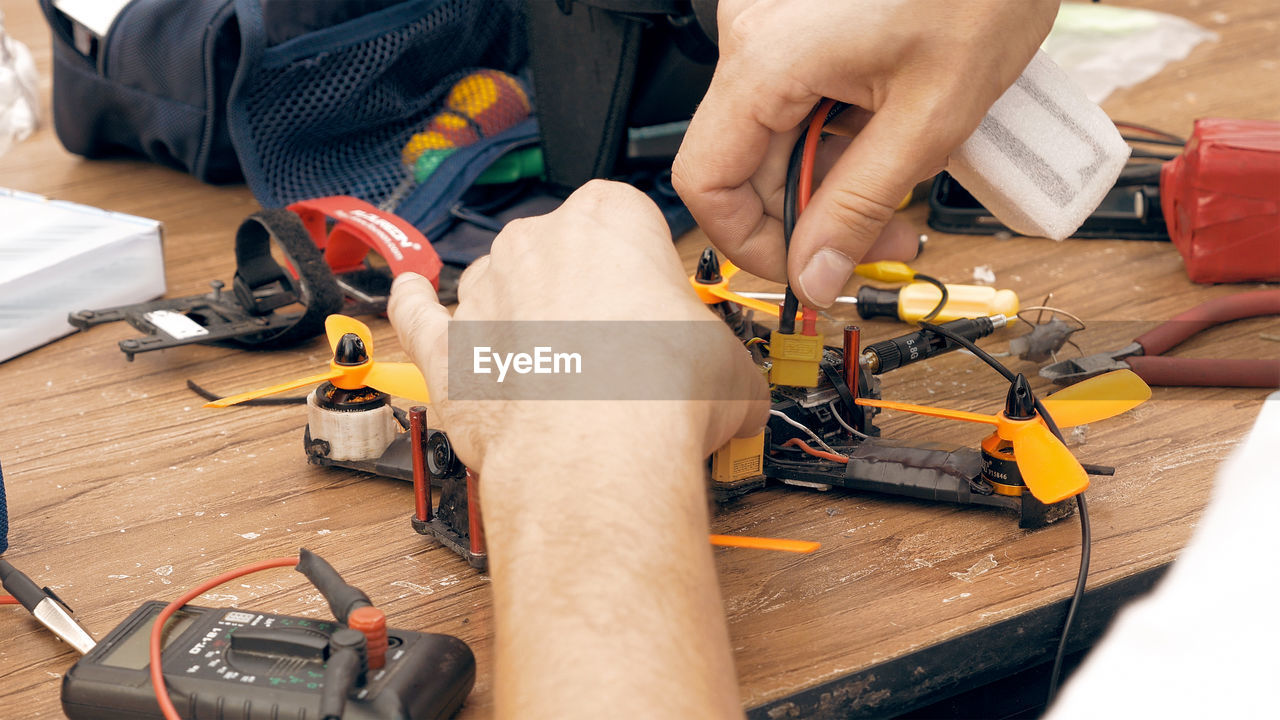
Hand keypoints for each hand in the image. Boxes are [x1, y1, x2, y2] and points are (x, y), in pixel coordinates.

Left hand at [388, 179, 769, 470]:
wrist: (601, 456)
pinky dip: (414, 305)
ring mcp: (485, 295)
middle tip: (620, 360)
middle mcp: (538, 243)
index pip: (627, 225)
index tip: (658, 314)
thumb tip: (732, 389)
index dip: (644, 275)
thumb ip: (720, 357)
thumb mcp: (730, 362)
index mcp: (609, 218)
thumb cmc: (658, 395)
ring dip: (523, 320)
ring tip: (561, 374)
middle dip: (585, 301)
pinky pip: (420, 315)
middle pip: (561, 257)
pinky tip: (414, 293)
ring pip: (500, 290)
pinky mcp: (447, 352)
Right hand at [672, 0, 1059, 306]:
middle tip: (879, 244)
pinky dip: (835, 135)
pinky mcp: (796, 24)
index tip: (804, 268)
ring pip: (772, 140)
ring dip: (829, 181)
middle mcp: (751, 37)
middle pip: (744, 166)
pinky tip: (887, 139)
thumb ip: (859, 208)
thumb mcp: (927, 119)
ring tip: (899, 194)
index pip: (706, 181)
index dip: (750, 242)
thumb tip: (813, 275)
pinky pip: (793, 102)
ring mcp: (771, 26)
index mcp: (766, 59)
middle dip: (810, 218)